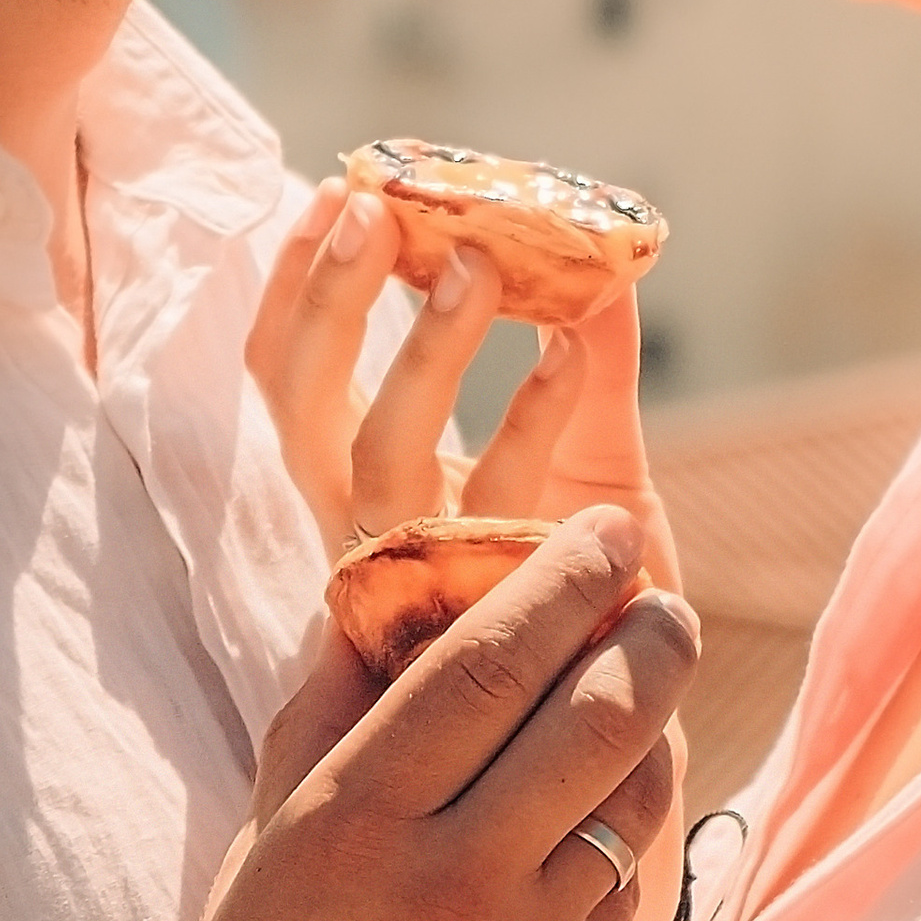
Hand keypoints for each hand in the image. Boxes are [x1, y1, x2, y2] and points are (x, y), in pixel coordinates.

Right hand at [144, 506, 695, 920]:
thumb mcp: (268, 837)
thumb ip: (328, 711)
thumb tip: (383, 591)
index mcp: (354, 817)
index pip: (490, 661)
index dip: (564, 580)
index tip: (609, 531)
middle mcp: (445, 878)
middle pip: (593, 717)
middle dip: (650, 637)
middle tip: (664, 596)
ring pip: (632, 802)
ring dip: (659, 728)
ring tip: (657, 683)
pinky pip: (625, 892)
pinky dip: (633, 830)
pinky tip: (622, 797)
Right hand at [249, 179, 679, 593]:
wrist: (633, 727)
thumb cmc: (596, 589)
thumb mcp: (593, 459)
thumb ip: (594, 365)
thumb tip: (607, 258)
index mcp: (364, 487)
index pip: (286, 377)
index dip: (293, 286)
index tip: (335, 193)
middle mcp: (372, 532)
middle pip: (304, 406)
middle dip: (330, 301)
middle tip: (378, 209)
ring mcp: (425, 576)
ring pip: (383, 457)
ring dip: (425, 351)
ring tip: (482, 263)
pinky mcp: (493, 615)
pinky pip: (497, 506)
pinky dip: (531, 417)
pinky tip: (572, 353)